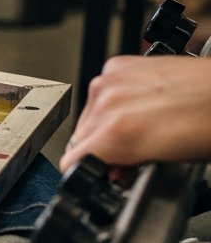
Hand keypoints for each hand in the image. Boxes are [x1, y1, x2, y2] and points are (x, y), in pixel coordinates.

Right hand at [60, 55, 210, 170]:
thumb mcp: (171, 165)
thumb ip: (129, 171)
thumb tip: (115, 171)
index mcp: (117, 131)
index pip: (70, 162)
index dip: (92, 175)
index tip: (113, 177)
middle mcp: (107, 100)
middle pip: (80, 140)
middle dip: (103, 153)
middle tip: (136, 160)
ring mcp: (112, 79)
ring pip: (90, 116)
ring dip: (108, 129)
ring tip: (145, 134)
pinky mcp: (121, 66)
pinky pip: (102, 94)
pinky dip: (116, 105)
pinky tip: (143, 112)